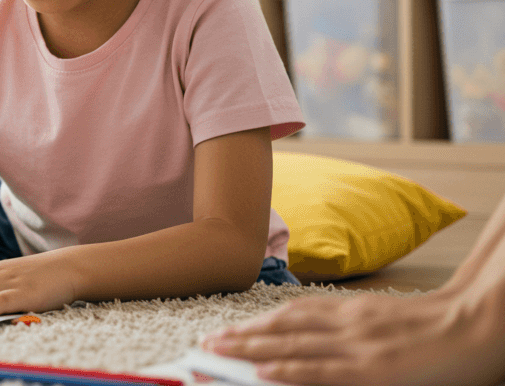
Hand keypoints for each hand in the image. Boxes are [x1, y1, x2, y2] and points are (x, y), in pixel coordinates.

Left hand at [201, 292, 504, 385]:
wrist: (479, 321)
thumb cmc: (438, 324)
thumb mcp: (387, 319)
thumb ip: (351, 325)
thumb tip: (314, 339)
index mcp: (352, 310)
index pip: (293, 315)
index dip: (257, 323)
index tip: (227, 330)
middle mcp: (348, 322)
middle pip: (283, 328)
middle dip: (242, 337)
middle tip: (205, 343)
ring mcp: (359, 345)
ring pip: (293, 347)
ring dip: (252, 351)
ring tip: (218, 354)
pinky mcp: (374, 369)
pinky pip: (323, 370)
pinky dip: (290, 370)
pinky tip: (264, 372)